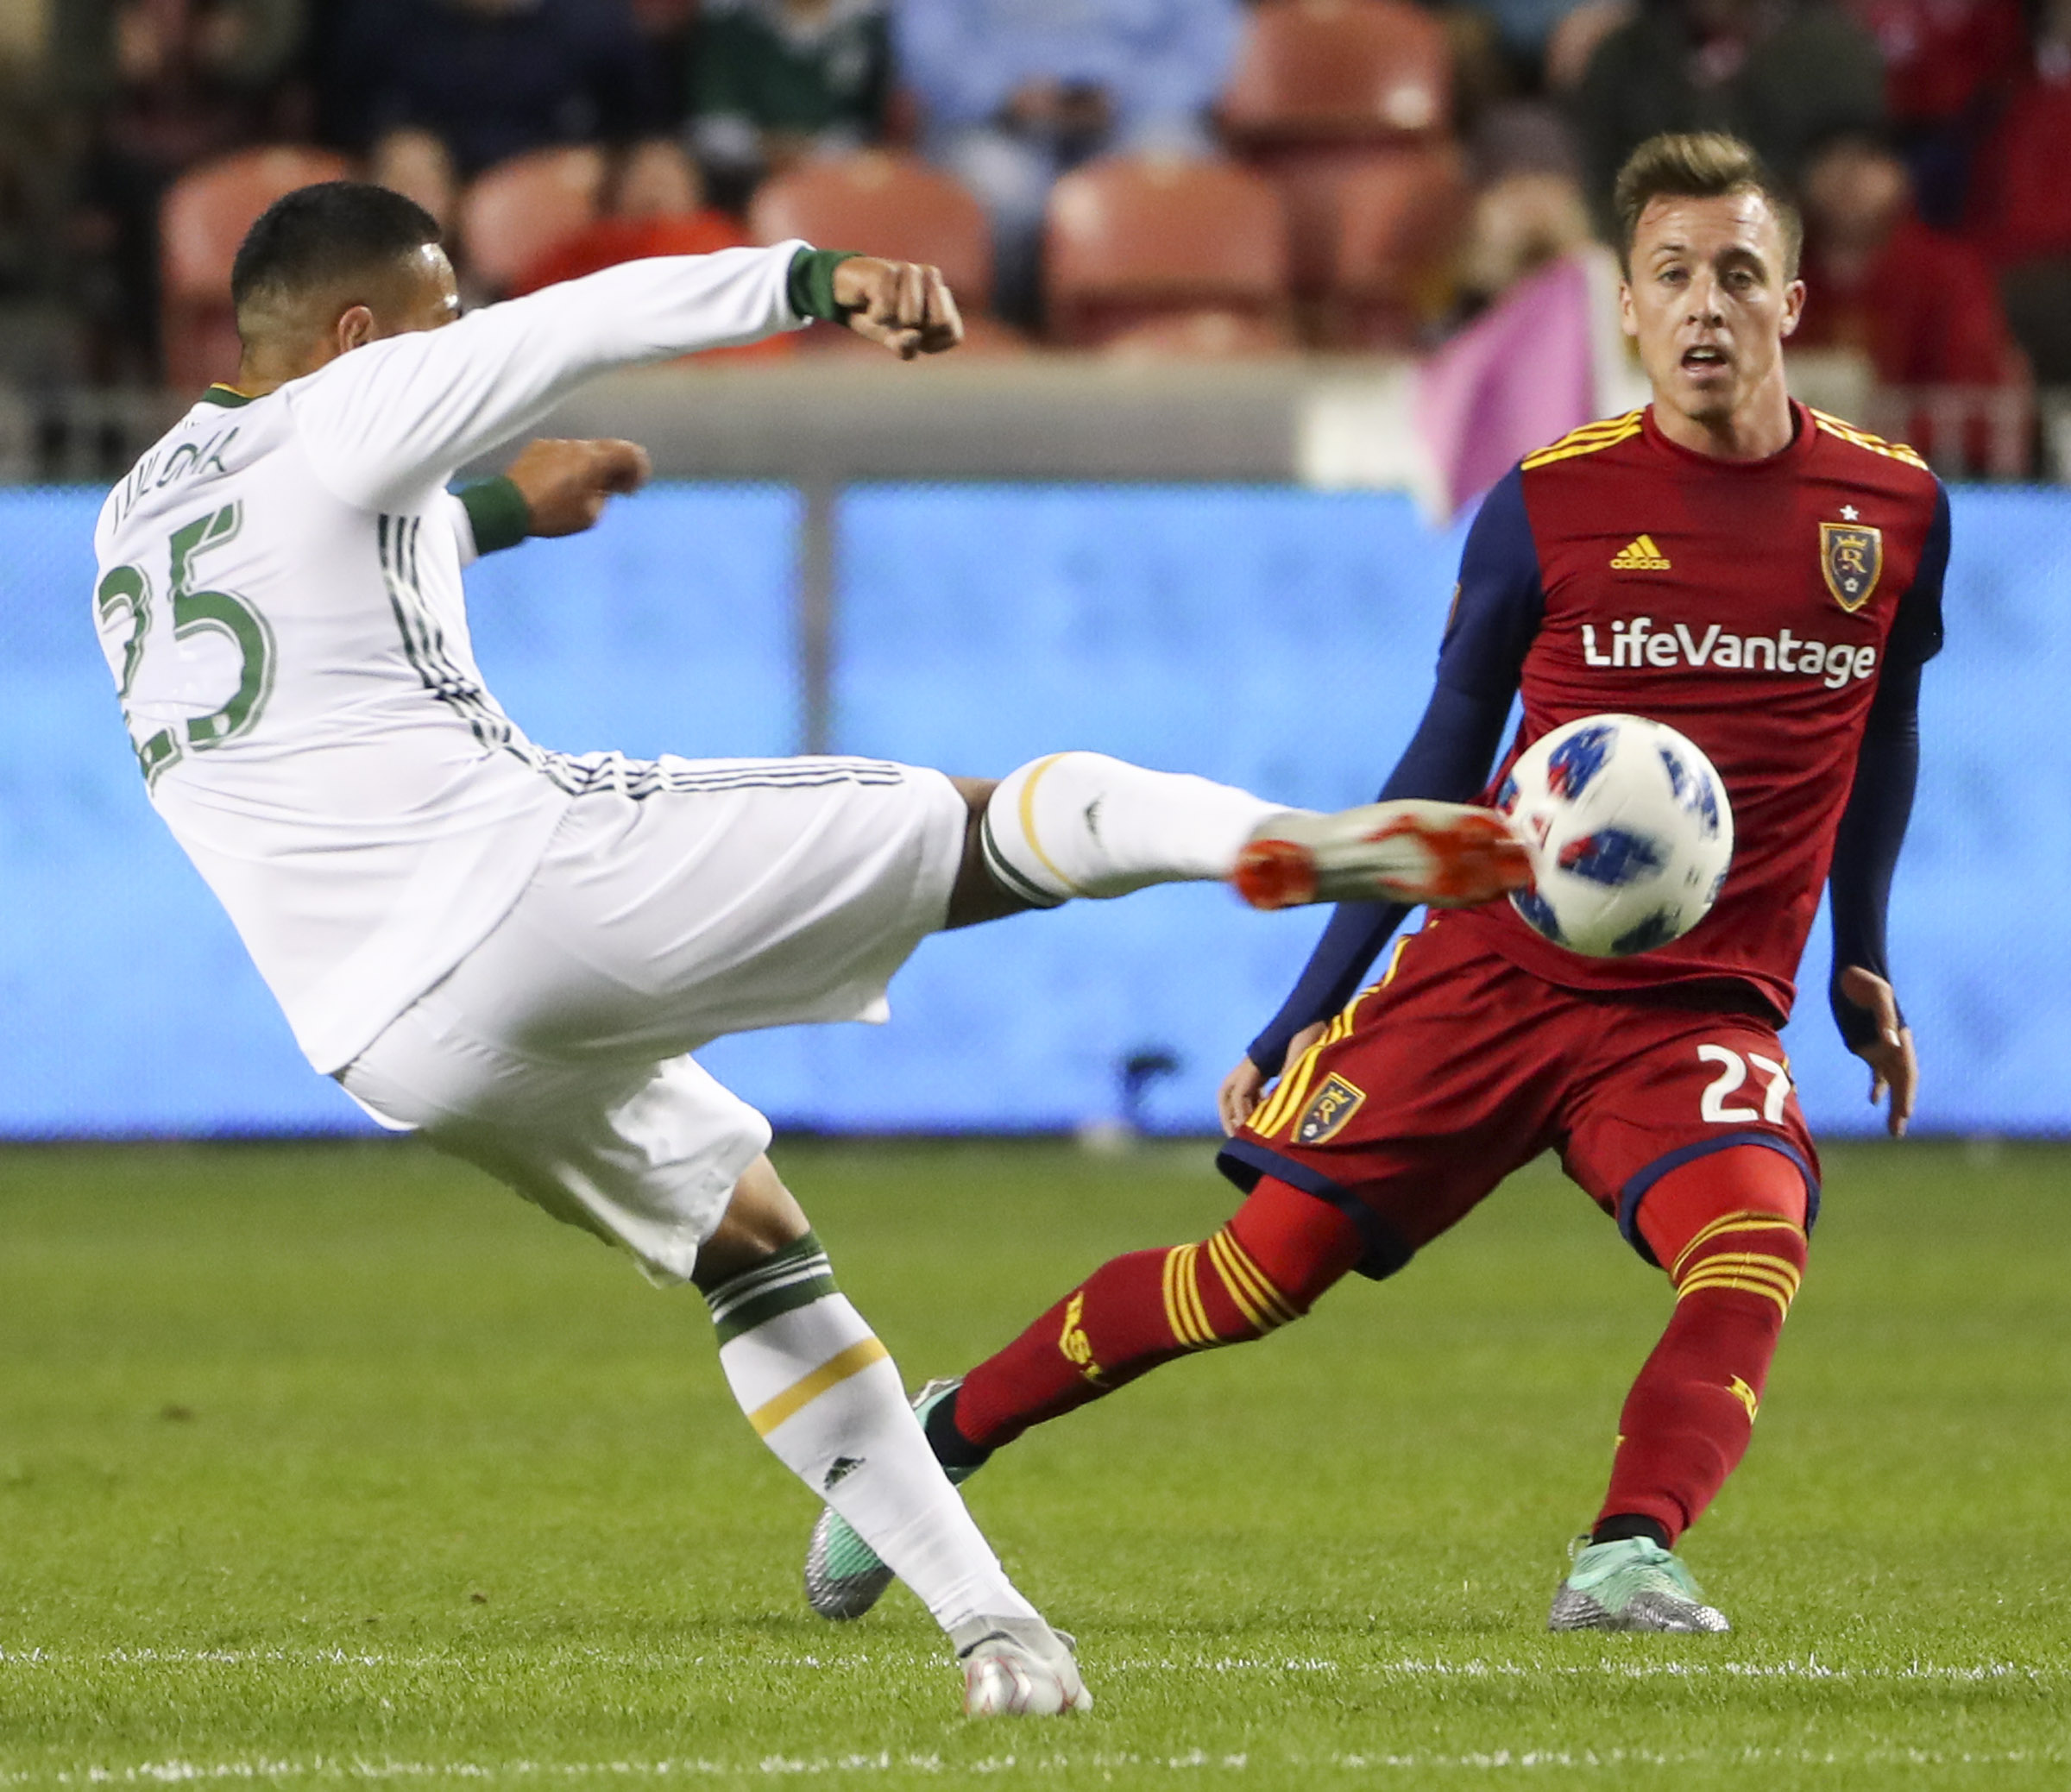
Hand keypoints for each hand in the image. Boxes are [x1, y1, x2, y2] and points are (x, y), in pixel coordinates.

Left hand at [503, 437, 650, 537]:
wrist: (509, 507)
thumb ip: (604, 497)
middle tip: (619, 487)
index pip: (629, 453)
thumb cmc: (552, 514)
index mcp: (594, 460)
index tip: (633, 487)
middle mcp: (578, 446)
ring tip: (589, 488)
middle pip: (609, 447)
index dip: (639, 469)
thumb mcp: (590, 516)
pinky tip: (563, 483)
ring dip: (594, 465)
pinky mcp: (538, 448)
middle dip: (618, 466)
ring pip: (585, 450)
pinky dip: (572, 464)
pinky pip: (564, 452)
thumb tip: (604, 490)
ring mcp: (556, 444)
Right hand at [830, 256, 963, 358]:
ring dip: (889, 322)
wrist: (841, 291)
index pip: (953, 334)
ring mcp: (911, 271)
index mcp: (940, 295)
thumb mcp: (892, 340)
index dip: (931, 345)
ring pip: (911, 319)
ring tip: (880, 308)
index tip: (914, 337)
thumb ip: (907, 346)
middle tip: (896, 320)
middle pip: (940, 323)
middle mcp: (931, 278)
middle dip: (914, 331)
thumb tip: (914, 336)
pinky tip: (868, 300)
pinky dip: (874, 316)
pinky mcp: (888, 270)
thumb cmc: (874, 314)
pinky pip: (887, 311)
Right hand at [1217, 1021, 1325, 1136]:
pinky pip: (1251, 1089)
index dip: (1242, 1113)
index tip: (1251, 1130)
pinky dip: (1251, 1104)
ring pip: (1235, 1092)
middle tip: (1236, 1136)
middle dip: (1227, 1115)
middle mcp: (1249, 1064)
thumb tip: (1281, 1101)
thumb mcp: (1301, 1053)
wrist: (1311, 1013)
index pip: (1237, 1093)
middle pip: (1225, 1093)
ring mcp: (1255, 1065)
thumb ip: (1290, 1074)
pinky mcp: (1265, 1066)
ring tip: (1246, 1132)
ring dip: (1237, 1111)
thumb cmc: (1307, 1031)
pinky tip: (1264, 1115)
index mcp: (1255, 1062)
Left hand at [1838, 965, 1916, 1137]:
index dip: (1906, 1093)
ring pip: (1891, 1082)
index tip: (1904, 1112)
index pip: (1906, 1071)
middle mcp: (1894, 1046)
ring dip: (1893, 1103)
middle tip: (1897, 1132)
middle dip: (1901, 1107)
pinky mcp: (1866, 1045)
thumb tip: (1891, 1043)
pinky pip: (1877, 1073)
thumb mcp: (1877, 996)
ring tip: (1895, 1127)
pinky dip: (1878, 1087)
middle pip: (1901, 1083)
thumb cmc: (1866, 982)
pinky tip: (1875, 1101)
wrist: (1854, 972)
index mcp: (1901, 1036)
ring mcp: (1881, 1047)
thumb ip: (1885, 1019)